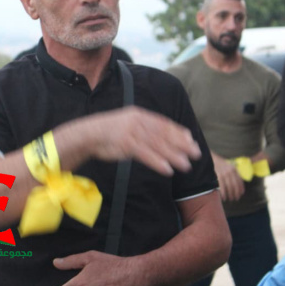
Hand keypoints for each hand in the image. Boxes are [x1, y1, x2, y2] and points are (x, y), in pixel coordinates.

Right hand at [86, 106, 201, 176]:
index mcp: (140, 115)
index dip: (179, 132)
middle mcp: (138, 121)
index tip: (192, 141)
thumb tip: (160, 136)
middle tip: (196, 154)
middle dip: (182, 145)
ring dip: (174, 156)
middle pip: (164, 134)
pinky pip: (145, 154)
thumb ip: (143, 128)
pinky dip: (158, 162)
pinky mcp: (125, 144)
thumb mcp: (127, 124)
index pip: (164, 123)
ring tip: (186, 166)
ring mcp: (132, 132)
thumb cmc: (109, 132)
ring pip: (158, 145)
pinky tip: (168, 170)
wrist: (88, 134)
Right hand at [211, 153, 244, 201]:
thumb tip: (236, 184)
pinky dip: (223, 192)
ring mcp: (225, 172)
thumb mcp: (228, 167)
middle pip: (235, 185)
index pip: (240, 181)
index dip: (241, 189)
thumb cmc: (219, 163)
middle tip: (235, 199)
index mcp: (234, 169)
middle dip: (236, 193)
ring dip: (230, 194)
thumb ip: (232, 174)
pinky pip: (222, 185)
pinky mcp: (219, 174)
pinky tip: (223, 196)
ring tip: (229, 199)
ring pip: (229, 186)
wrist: (211, 157)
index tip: (241, 194)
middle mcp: (231, 171)